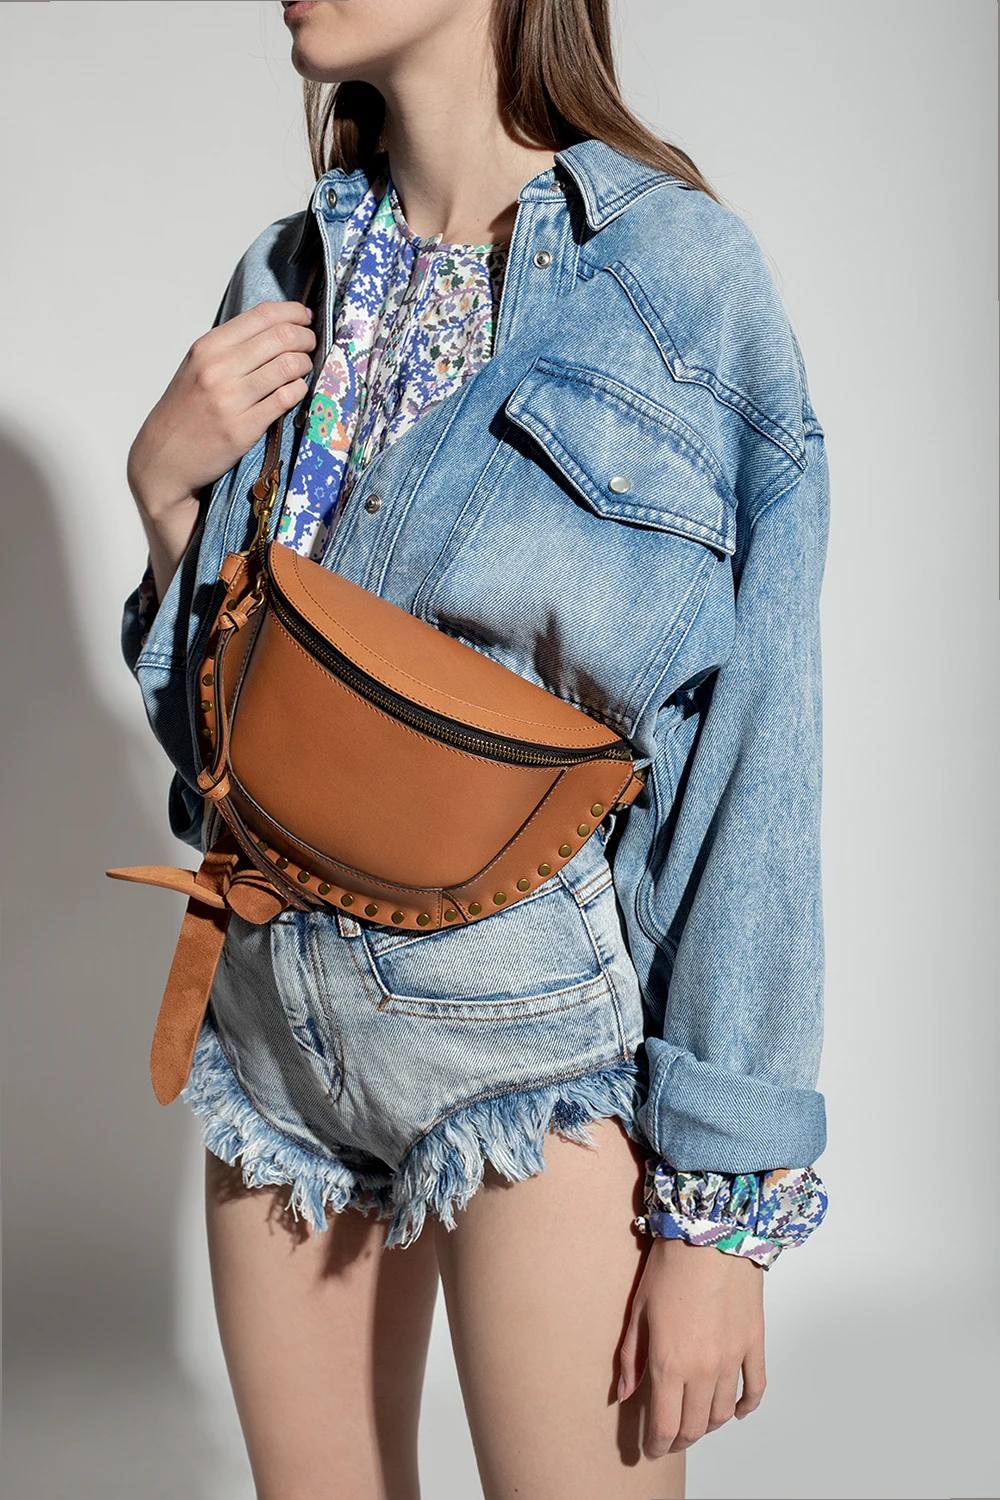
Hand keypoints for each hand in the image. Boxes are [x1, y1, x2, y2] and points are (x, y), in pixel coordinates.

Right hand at [127, 299, 316, 517]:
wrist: (163, 458)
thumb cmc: (184, 412)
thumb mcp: (196, 367)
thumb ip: (230, 347)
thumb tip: (274, 329)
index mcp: (207, 347)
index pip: (262, 315)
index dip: (292, 312)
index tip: (304, 317)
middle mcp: (218, 369)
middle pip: (281, 337)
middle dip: (305, 338)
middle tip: (310, 344)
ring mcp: (231, 399)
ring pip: (288, 366)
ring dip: (305, 364)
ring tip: (303, 369)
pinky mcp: (244, 428)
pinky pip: (286, 399)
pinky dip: (300, 390)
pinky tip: (296, 391)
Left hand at [618, 1236, 765, 1457]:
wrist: (712, 1233)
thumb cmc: (671, 1266)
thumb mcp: (639, 1311)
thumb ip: (631, 1358)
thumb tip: (625, 1394)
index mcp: (669, 1363)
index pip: (665, 1425)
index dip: (657, 1445)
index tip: (652, 1450)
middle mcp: (703, 1369)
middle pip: (695, 1427)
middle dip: (680, 1439)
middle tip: (670, 1438)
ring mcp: (732, 1359)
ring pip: (723, 1414)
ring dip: (708, 1426)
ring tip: (696, 1423)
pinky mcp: (754, 1344)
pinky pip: (754, 1389)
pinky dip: (745, 1407)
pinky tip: (735, 1411)